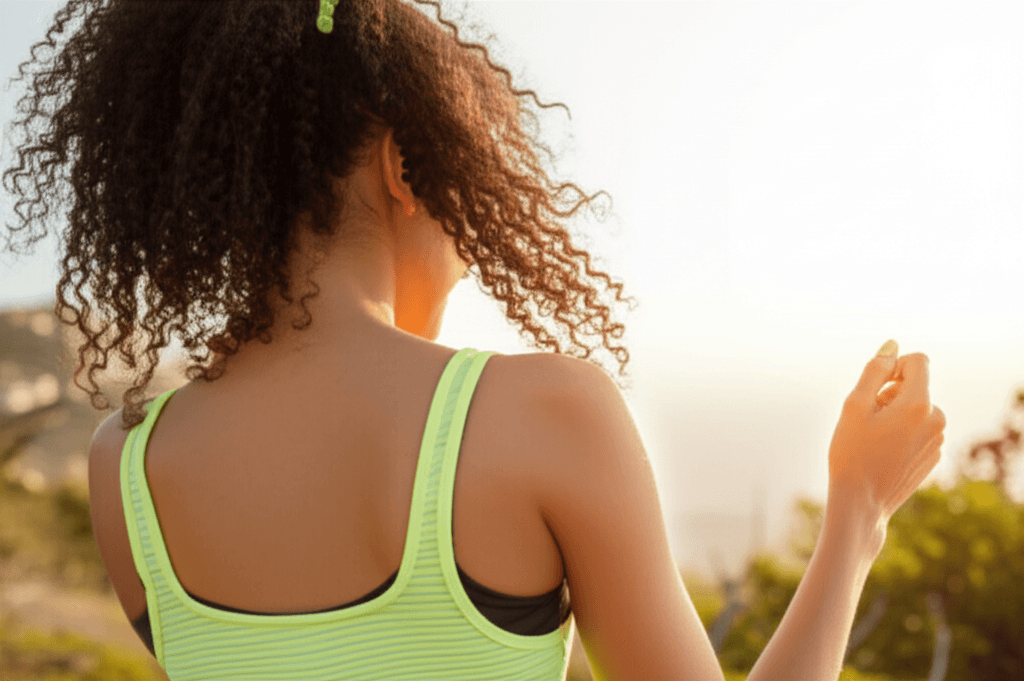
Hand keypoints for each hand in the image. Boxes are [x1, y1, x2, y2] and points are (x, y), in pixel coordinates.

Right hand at [828, 344, 945, 522]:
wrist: (861, 502)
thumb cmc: (852, 453)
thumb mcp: (855, 405)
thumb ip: (874, 370)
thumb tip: (891, 346)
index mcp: (920, 404)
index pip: (918, 361)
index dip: (893, 366)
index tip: (874, 387)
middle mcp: (937, 420)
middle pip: (915, 386)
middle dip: (891, 393)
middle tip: (866, 419)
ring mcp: (938, 440)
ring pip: (916, 409)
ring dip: (895, 414)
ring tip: (873, 438)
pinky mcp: (933, 456)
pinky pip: (918, 430)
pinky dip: (901, 432)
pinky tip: (882, 452)